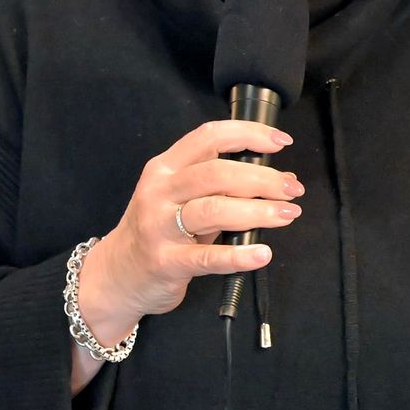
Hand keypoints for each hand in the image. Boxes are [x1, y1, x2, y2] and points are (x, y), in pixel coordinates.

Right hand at [80, 120, 304, 337]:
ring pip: (214, 209)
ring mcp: (159, 227)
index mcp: (165, 168)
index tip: (280, 142)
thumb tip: (279, 178)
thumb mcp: (179, 200)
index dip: (248, 134)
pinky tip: (262, 254)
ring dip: (257, 210)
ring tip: (286, 214)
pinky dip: (239, 255)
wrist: (117, 275)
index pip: (208, 137)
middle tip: (292, 189)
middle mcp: (159, 191)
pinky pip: (207, 258)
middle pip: (216, 173)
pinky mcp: (165, 262)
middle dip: (262, 178)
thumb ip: (221, 187)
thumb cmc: (157, 232)